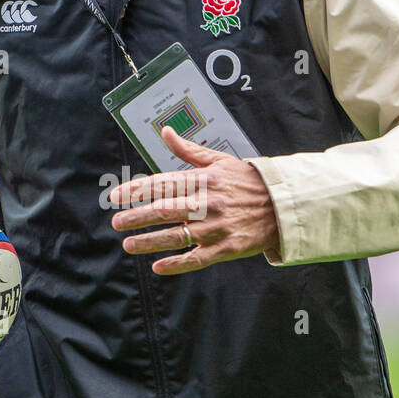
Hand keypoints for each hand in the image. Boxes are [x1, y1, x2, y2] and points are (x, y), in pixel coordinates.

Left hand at [107, 126, 280, 274]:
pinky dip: (177, 264)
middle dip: (136, 216)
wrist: (282, 205)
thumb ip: (188, 150)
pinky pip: (197, 258)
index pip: (162, 184)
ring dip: (149, 241)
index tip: (116, 196)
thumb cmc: (247, 182)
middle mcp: (208, 203)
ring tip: (128, 244)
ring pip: (176, 236)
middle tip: (117, 222)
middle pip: (164, 210)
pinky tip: (158, 266)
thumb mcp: (219, 160)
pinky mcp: (227, 248)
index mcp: (204, 180)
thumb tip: (166, 131)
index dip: (136, 190)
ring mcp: (217, 227)